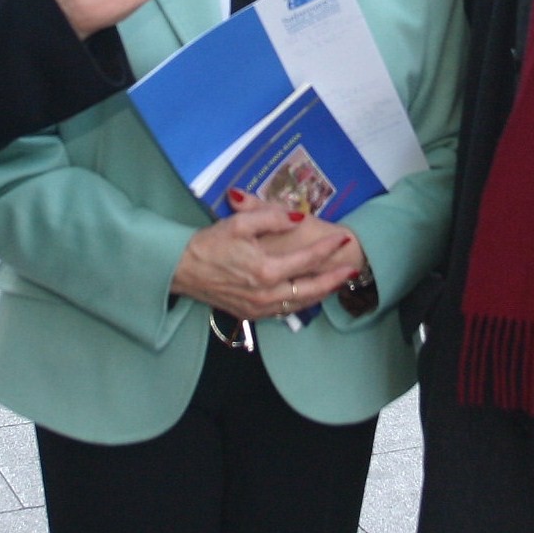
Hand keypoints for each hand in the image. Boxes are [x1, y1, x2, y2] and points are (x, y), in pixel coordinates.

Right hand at [169, 195, 357, 319]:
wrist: (181, 269)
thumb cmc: (208, 244)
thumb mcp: (239, 222)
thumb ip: (271, 217)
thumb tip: (296, 217)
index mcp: (266, 270)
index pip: (308, 259)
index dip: (328, 248)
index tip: (343, 238)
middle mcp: (267, 294)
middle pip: (312, 290)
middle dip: (335, 280)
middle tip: (352, 270)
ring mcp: (259, 308)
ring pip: (300, 304)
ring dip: (320, 294)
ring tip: (336, 284)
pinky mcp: (251, 314)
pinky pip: (284, 311)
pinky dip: (301, 303)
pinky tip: (307, 295)